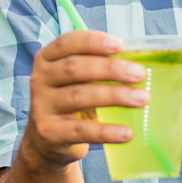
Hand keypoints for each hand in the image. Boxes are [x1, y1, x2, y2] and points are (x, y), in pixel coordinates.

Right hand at [18, 31, 150, 167]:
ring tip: (142, 99)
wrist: (47, 140)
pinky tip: (127, 132)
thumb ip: (98, 66)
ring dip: (114, 96)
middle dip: (110, 69)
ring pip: (79, 97)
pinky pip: (81, 130)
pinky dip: (106, 131)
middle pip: (75, 68)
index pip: (67, 43)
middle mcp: (39, 79)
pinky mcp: (49, 132)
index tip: (119, 45)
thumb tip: (138, 62)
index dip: (93, 42)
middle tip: (139, 74)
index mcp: (47, 58)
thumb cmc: (71, 101)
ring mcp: (41, 106)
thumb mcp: (78, 80)